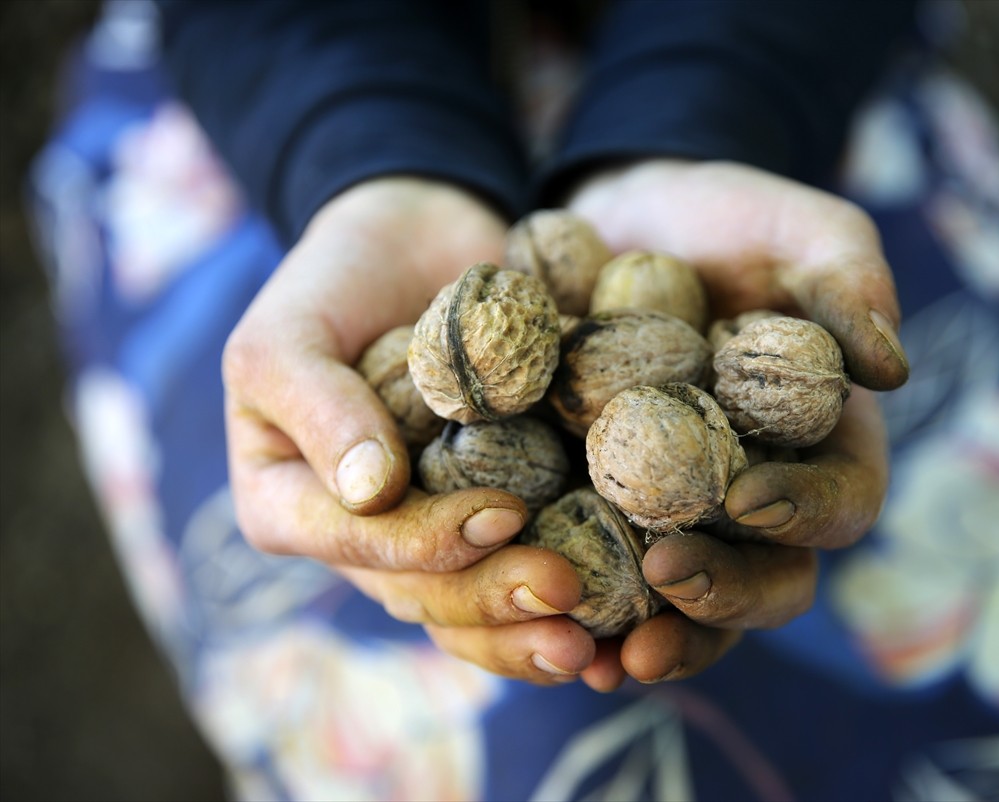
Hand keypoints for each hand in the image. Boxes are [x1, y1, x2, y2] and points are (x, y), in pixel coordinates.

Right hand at [223, 177, 590, 683]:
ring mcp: (432, 534)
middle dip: (498, 600)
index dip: (427, 543)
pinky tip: (622, 620)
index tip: (501, 515)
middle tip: (568, 594)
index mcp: (294, 509)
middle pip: (428, 594)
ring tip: (597, 641)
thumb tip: (369, 492)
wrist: (415, 242)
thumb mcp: (289, 329)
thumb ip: (315, 403)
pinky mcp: (497, 513)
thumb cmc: (334, 280)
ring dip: (535, 626)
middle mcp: (363, 541)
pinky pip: (528, 563)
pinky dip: (575, 588)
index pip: (359, 545)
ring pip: (479, 604)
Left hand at [565, 160, 905, 689]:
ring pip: (682, 604)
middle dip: (724, 593)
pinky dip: (576, 603)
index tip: (747, 499)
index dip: (805, 512)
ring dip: (651, 635)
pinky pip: (598, 572)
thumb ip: (849, 281)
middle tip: (667, 580)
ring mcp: (681, 515)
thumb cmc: (731, 219)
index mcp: (824, 446)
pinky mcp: (604, 510)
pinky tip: (534, 617)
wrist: (623, 216)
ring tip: (604, 652)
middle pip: (766, 577)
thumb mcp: (799, 229)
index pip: (841, 501)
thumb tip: (892, 368)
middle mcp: (758, 498)